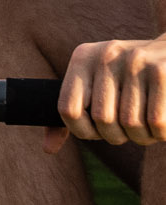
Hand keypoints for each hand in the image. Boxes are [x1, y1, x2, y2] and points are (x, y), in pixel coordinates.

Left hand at [49, 37, 165, 153]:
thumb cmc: (131, 78)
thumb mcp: (97, 84)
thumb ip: (72, 113)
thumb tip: (48, 149)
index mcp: (83, 57)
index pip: (67, 110)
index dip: (82, 131)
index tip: (98, 133)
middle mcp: (106, 55)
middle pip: (102, 120)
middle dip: (116, 136)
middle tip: (128, 132)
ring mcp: (135, 61)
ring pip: (131, 124)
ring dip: (142, 137)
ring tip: (146, 128)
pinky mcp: (161, 71)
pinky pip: (156, 123)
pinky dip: (160, 134)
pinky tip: (161, 127)